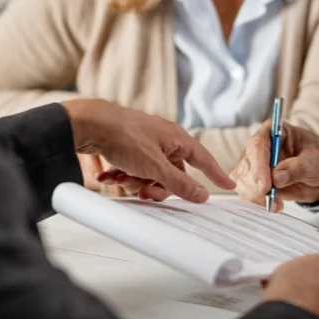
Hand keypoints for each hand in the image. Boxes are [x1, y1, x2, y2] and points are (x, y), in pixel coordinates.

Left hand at [63, 99, 234, 202]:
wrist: (89, 124)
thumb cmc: (123, 136)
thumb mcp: (155, 167)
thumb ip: (180, 183)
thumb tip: (202, 194)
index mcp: (177, 139)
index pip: (204, 159)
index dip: (216, 174)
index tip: (229, 185)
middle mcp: (164, 139)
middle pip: (172, 174)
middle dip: (157, 186)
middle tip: (145, 191)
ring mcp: (146, 143)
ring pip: (150, 174)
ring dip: (136, 182)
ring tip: (121, 179)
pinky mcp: (128, 147)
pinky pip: (133, 169)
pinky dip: (122, 176)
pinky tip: (109, 176)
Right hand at [231, 122, 318, 210]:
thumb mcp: (316, 160)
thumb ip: (298, 167)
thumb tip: (277, 177)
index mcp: (274, 132)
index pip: (258, 145)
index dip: (259, 165)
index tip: (265, 185)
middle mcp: (260, 147)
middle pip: (246, 164)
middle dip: (255, 184)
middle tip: (270, 198)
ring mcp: (256, 165)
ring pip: (242, 180)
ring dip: (256, 195)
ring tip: (276, 204)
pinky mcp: (256, 181)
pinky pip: (247, 192)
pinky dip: (257, 201)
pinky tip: (274, 205)